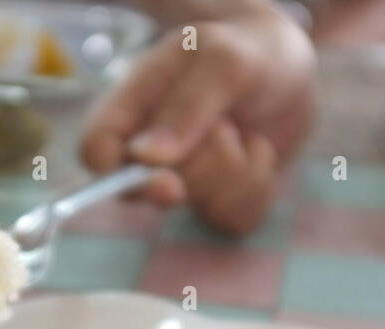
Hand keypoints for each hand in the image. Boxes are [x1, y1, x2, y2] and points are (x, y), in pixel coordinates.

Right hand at [80, 5, 315, 234]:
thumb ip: (187, 107)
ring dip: (240, 170)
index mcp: (132, 109)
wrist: (288, 68)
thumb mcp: (222, 62)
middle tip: (227, 125)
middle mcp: (150, 153)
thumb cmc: (245, 52)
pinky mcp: (219, 203)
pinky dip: (260, 187)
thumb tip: (144, 158)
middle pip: (156, 190)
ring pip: (202, 207)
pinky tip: (259, 153)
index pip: (95, 153)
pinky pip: (235, 219)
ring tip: (245, 132)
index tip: (167, 183)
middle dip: (205, 163)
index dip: (116, 177)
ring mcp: (185, 183)